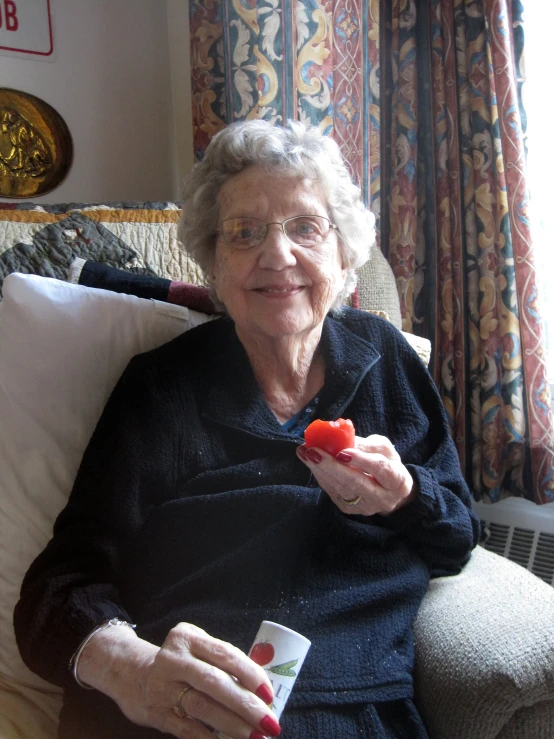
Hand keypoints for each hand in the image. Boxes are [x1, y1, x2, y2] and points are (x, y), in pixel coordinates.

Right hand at [78, 622, 279, 738]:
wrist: (130, 673)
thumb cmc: (179, 662)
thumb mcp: (196, 648)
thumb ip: (222, 662)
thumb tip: (261, 690)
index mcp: (188, 638)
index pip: (225, 654)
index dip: (250, 674)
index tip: (269, 694)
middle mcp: (173, 660)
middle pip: (215, 682)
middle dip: (246, 704)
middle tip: (269, 722)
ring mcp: (162, 687)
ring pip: (202, 708)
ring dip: (232, 725)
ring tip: (255, 736)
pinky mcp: (156, 713)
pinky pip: (188, 729)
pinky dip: (210, 738)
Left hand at [296, 433, 414, 515]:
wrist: (388, 489)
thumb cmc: (387, 463)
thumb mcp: (383, 449)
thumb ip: (366, 445)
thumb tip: (342, 437)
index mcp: (398, 480)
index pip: (380, 469)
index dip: (361, 460)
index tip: (342, 452)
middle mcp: (382, 498)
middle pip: (356, 483)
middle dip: (331, 466)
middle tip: (313, 451)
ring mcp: (364, 507)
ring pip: (340, 489)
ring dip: (320, 470)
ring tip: (305, 453)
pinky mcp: (349, 509)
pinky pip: (332, 492)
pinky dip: (320, 476)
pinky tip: (310, 462)